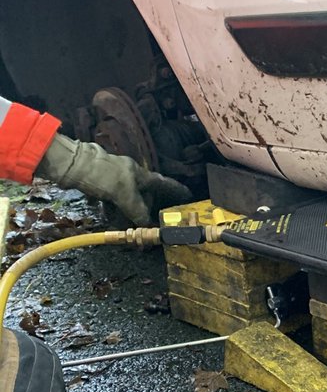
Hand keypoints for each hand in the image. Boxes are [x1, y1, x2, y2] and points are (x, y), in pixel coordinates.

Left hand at [37, 134, 191, 225]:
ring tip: (131, 224)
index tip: (187, 195)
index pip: (163, 183)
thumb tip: (148, 225)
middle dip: (148, 207)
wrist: (72, 166)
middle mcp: (129, 174)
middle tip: (151, 221)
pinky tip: (112, 217)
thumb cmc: (102, 175)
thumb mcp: (125, 195)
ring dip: (129, 211)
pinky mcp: (100, 183)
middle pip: (145, 193)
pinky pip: (112, 200)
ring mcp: (114, 178)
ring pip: (127, 197)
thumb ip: (138, 210)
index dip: (175, 190)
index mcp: (140, 173)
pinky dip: (115, 210)